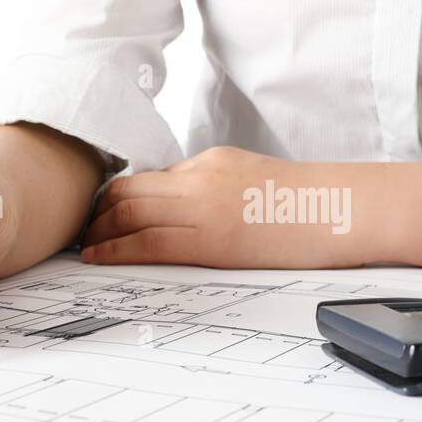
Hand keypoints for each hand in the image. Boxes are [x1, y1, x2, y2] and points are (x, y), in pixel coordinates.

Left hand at [81, 146, 372, 267]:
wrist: (340, 209)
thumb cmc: (310, 205)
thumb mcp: (255, 183)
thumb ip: (218, 191)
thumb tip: (190, 212)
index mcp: (212, 162)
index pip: (151, 180)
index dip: (117, 199)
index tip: (102, 215)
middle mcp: (199, 178)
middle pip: (127, 190)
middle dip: (96, 212)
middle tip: (81, 231)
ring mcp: (202, 205)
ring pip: (128, 213)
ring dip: (97, 231)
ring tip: (83, 247)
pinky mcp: (209, 238)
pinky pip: (146, 242)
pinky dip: (113, 250)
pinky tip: (98, 259)